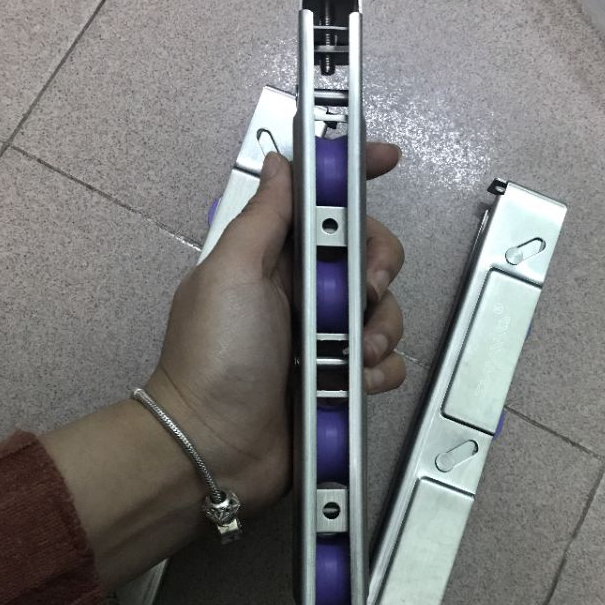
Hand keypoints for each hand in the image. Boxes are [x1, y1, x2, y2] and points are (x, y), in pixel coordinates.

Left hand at [146, 143, 405, 516]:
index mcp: (277, 259)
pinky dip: (380, 370)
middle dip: (380, 265)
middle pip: (370, 256)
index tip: (391, 159)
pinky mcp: (344, 381)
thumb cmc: (217, 352)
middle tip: (366, 289)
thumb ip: (263, 217)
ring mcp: (328, 339)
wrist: (214, 444)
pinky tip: (358, 382)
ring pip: (386, 311)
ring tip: (354, 354)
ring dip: (381, 328)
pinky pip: (387, 362)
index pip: (324, 204)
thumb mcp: (231, 274)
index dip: (357, 175)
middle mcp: (307, 292)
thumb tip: (280, 160)